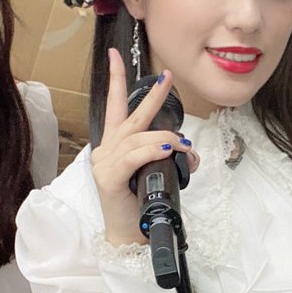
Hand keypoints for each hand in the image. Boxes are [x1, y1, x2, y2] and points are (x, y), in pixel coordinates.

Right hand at [90, 49, 196, 245]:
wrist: (129, 236)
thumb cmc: (141, 204)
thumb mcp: (154, 172)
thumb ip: (162, 154)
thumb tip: (186, 147)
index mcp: (115, 145)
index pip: (116, 107)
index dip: (117, 80)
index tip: (116, 55)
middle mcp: (107, 149)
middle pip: (130, 115)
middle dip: (151, 95)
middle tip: (167, 76)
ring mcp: (105, 163)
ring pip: (138, 137)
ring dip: (167, 139)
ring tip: (186, 148)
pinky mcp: (108, 178)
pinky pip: (133, 157)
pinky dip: (152, 150)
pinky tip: (168, 150)